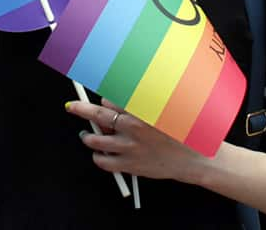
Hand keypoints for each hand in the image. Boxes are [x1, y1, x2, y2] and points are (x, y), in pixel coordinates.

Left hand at [67, 98, 207, 181]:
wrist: (194, 158)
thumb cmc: (178, 133)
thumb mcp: (161, 110)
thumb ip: (135, 107)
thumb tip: (109, 105)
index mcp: (140, 111)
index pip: (109, 100)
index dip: (103, 102)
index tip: (96, 101)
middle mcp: (132, 128)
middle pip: (97, 114)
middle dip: (80, 109)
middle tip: (72, 107)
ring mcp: (129, 147)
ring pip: (95, 140)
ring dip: (88, 137)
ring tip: (86, 136)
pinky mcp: (129, 165)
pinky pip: (102, 161)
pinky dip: (97, 157)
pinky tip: (100, 153)